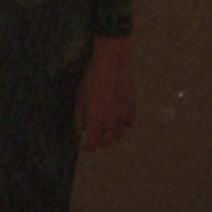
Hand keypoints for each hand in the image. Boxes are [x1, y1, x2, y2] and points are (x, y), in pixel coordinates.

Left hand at [75, 36, 134, 150]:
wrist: (111, 63)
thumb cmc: (91, 78)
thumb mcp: (80, 97)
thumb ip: (80, 116)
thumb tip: (81, 129)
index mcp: (95, 120)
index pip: (92, 144)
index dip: (89, 147)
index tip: (86, 147)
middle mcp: (110, 122)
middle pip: (106, 143)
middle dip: (100, 142)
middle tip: (96, 137)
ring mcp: (122, 116)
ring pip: (118, 135)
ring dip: (112, 134)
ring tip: (107, 128)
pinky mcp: (131, 108)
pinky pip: (129, 123)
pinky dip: (124, 124)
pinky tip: (119, 118)